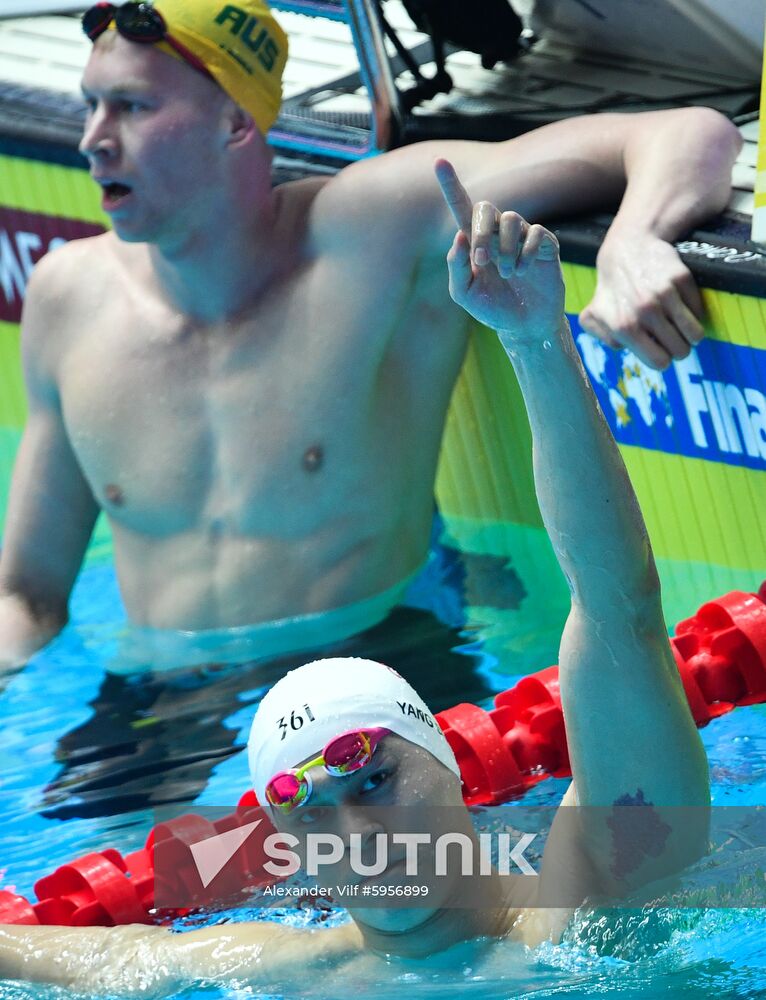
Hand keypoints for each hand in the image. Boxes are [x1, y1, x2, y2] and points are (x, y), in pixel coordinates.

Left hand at [435, 159, 563, 339]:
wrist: (524, 326)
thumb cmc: (492, 309)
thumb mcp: (465, 293)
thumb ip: (455, 267)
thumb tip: (459, 235)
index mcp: (475, 242)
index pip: (462, 208)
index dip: (451, 186)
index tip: (438, 162)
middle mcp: (498, 233)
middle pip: (486, 208)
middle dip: (481, 232)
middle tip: (481, 261)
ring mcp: (522, 236)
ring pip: (512, 219)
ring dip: (505, 248)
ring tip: (506, 274)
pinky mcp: (545, 244)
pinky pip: (535, 233)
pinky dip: (525, 254)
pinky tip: (523, 272)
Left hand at [580, 230, 704, 369]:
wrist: (627, 247)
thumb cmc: (612, 289)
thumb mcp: (594, 315)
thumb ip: (604, 339)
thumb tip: (623, 349)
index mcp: (624, 327)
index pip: (659, 362)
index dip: (662, 358)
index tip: (660, 349)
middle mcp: (645, 312)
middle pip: (680, 351)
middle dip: (678, 348)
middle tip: (672, 337)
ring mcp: (664, 294)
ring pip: (695, 334)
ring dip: (691, 334)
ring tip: (681, 327)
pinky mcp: (681, 279)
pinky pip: (699, 311)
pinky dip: (694, 312)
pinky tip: (680, 305)